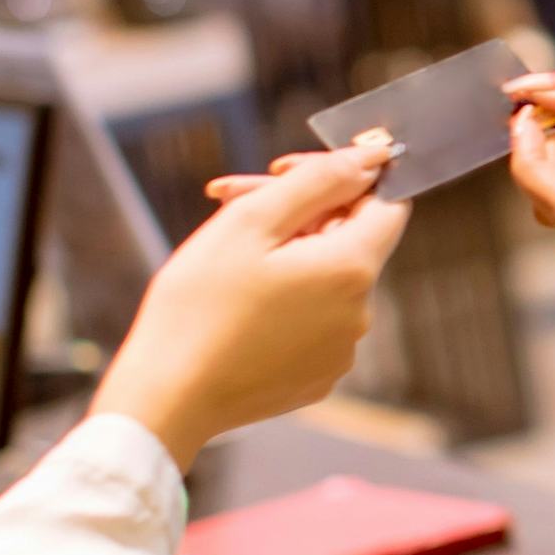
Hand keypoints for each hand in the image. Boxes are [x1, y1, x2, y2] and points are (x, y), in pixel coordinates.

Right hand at [93, 147, 407, 463]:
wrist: (166, 397)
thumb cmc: (199, 307)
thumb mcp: (252, 222)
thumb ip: (318, 181)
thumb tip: (372, 157)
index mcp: (352, 270)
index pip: (388, 203)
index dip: (343, 177)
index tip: (288, 173)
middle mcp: (360, 314)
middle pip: (348, 238)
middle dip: (296, 212)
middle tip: (231, 200)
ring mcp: (340, 351)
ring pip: (326, 279)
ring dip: (285, 253)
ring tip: (224, 253)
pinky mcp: (316, 376)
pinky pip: (313, 320)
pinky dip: (284, 298)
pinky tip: (235, 301)